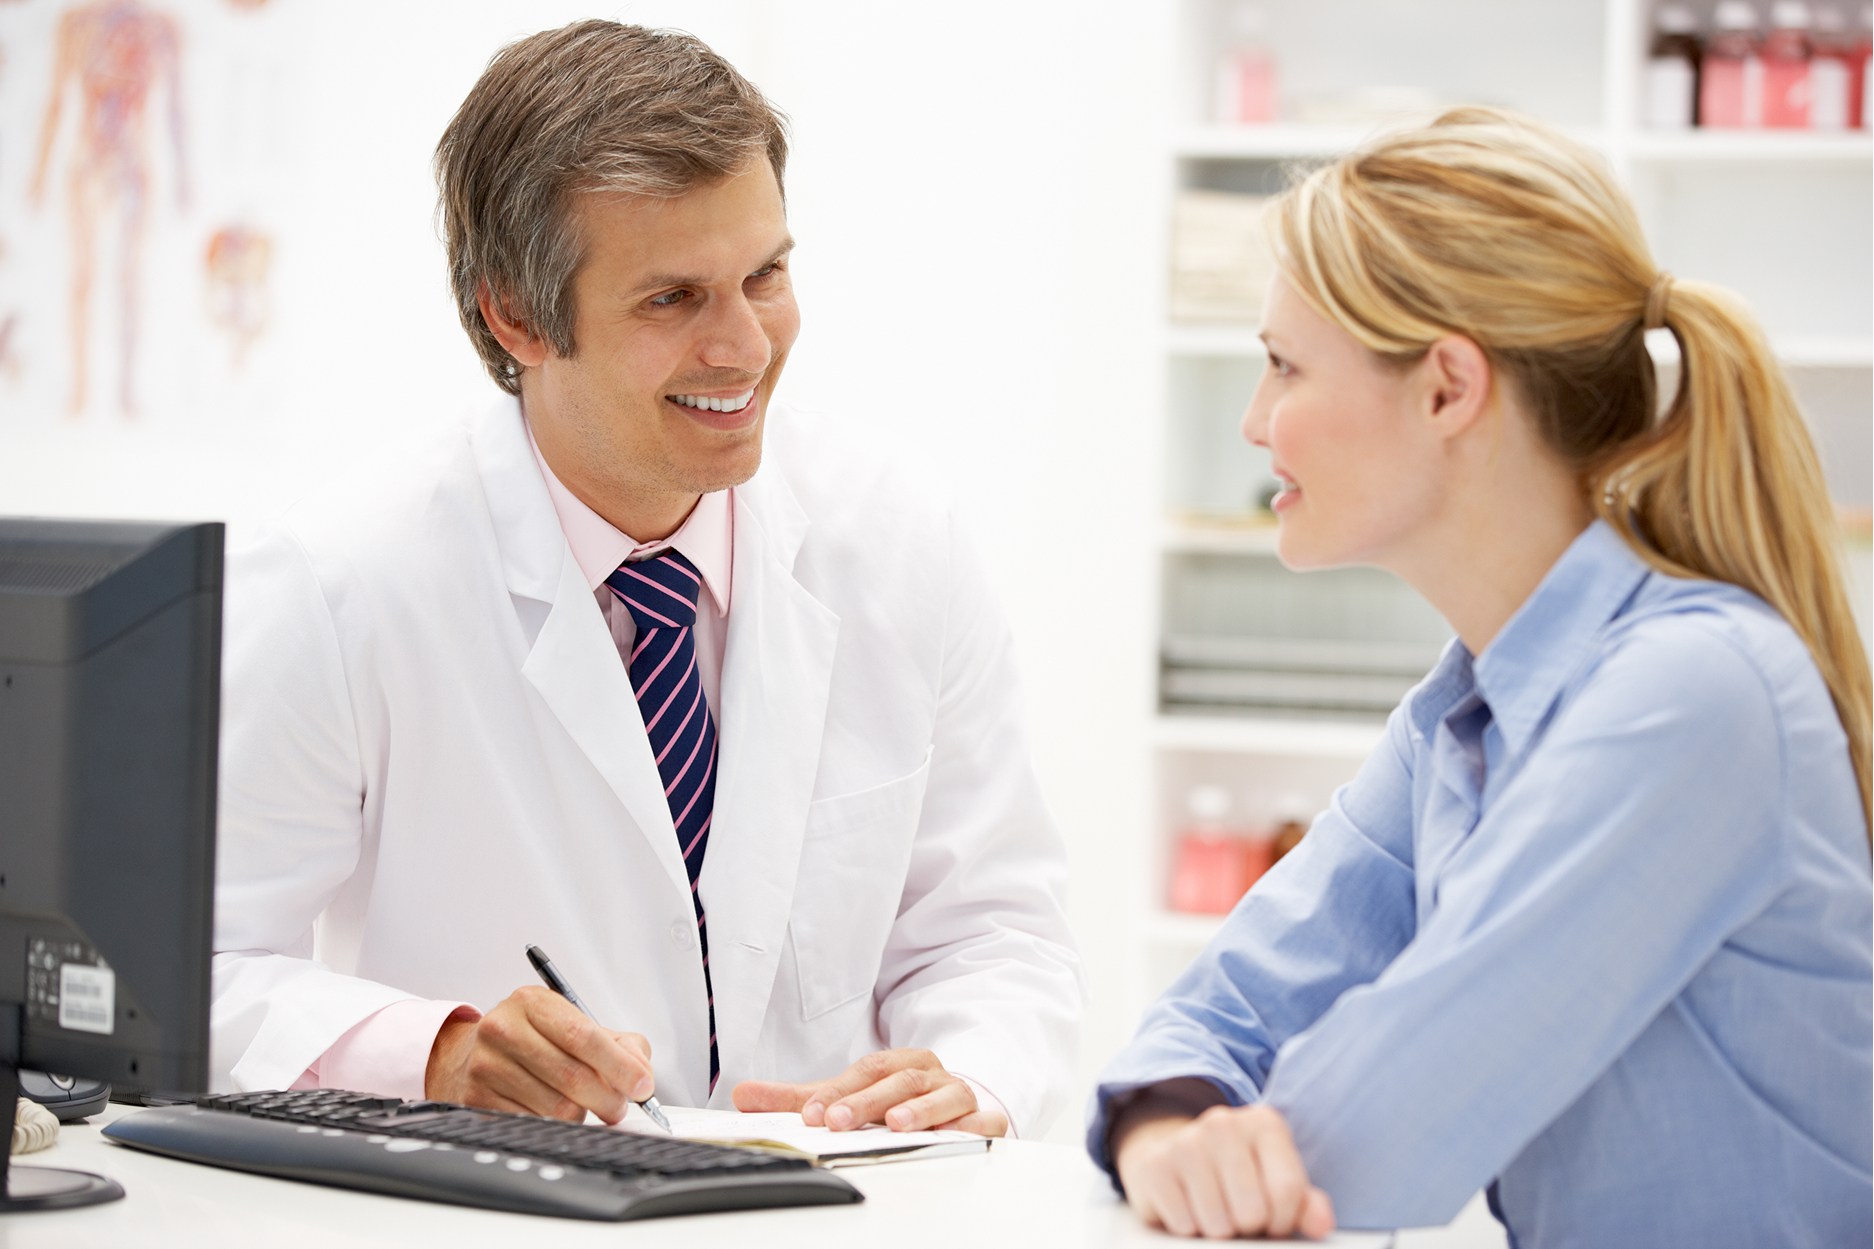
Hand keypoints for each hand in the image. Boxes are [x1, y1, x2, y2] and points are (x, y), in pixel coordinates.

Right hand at [425, 985, 654, 1123]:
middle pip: (573, 1077)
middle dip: (608, 1099)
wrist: (471, 1054)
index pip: (583, 1036)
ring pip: (557, 1107)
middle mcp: (504, 1029)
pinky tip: (552, 1110)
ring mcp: (487, 1065)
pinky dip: (554, 1125)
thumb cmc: (534, 1040)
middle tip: (619, 1107)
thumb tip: (641, 1073)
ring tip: (582, 1105)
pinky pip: (535, 1124)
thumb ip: (620, 1044)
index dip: (619, 1065)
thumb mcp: (574, 1025)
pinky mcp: (477, 1099)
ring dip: (582, 1114)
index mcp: (532, 1002)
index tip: (642, 1085)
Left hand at [731, 1048, 1007, 1135]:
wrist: (961, 1101)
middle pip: (897, 1082)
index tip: (810, 1115)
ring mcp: (957, 1095)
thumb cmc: (900, 1098)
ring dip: (920, 1110)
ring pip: (941, 1096)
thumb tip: (744, 1095)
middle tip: (838, 1120)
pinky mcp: (984, 1119)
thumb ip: (801, 1099)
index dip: (837, 1092)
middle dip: (867, 1101)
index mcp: (896, 1063)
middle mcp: (927, 1074)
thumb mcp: (849, 1096)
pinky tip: (957, 1135)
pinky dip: (972, 1126)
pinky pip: (983, 1120)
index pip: (864, 1072)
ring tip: (896, 1124)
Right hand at [1112, 1097, 1334, 1240]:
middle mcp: (1223, 1124)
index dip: (1282, 1221)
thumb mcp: (1275, 1182)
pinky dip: (1187, 1229)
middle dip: (1247, 1227)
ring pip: (1218, 1225)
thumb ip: (1306, 1204)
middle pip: (1252, 1212)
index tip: (1271, 1219)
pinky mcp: (1154, 1166)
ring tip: (1211, 1210)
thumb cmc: (1234, 1175)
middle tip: (1237, 1214)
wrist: (1170, 1151)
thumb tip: (1322, 1225)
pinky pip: (1184, 1225)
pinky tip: (1186, 1207)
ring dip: (1216, 1231)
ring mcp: (1185, 1142)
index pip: (1288, 1192)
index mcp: (1264, 1124)